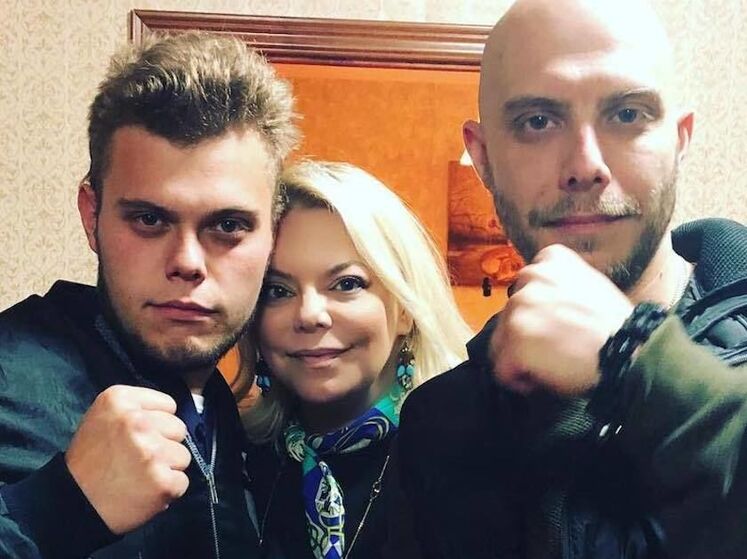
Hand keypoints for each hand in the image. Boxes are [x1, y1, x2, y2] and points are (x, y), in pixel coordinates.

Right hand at [65, 385, 190, 534]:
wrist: (73, 504)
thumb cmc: (91, 460)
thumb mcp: (102, 418)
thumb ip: (136, 409)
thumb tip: (171, 414)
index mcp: (120, 399)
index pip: (168, 405)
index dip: (157, 423)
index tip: (139, 436)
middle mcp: (137, 421)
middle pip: (178, 428)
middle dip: (164, 444)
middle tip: (139, 458)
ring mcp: (151, 451)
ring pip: (183, 455)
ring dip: (167, 468)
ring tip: (140, 476)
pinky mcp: (162, 480)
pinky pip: (182, 482)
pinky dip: (168, 490)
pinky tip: (145, 491)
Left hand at [492, 244, 633, 395]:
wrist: (630, 350)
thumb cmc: (618, 327)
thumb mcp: (590, 287)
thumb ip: (561, 288)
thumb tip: (544, 309)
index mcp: (550, 260)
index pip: (526, 289)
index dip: (539, 313)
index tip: (558, 326)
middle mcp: (530, 277)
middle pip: (511, 316)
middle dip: (527, 335)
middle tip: (559, 348)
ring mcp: (519, 308)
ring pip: (502, 343)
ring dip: (522, 357)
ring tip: (555, 363)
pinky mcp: (514, 340)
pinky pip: (503, 370)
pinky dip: (519, 380)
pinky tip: (546, 378)